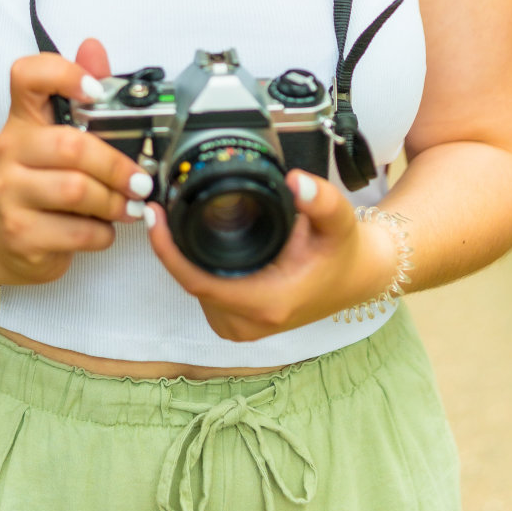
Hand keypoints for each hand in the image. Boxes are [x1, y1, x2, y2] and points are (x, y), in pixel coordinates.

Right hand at [0, 39, 152, 286]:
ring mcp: (9, 192)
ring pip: (74, 190)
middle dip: (115, 165)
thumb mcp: (65, 136)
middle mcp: (10, 149)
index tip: (96, 92)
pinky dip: (102, 233)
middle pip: (69, 145)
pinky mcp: (19, 232)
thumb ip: (85, 92)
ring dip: (114, 202)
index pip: (27, 75)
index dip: (63, 74)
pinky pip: (75, 231)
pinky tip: (104, 229)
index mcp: (24, 117)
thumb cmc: (47, 180)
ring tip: (130, 207)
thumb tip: (94, 48)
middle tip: (141, 180)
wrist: (11, 239)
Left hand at [143, 173, 396, 340]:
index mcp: (266, 303)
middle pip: (189, 283)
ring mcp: (242, 328)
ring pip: (194, 290)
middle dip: (172, 247)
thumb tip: (296, 182)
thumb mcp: (338, 220)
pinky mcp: (239, 324)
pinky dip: (195, 268)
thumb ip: (320, 199)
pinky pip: (204, 294)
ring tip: (173, 219)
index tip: (154, 216)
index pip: (197, 280)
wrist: (357, 276)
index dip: (168, 249)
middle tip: (162, 206)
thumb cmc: (343, 250)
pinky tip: (192, 243)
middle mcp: (249, 323)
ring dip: (182, 258)